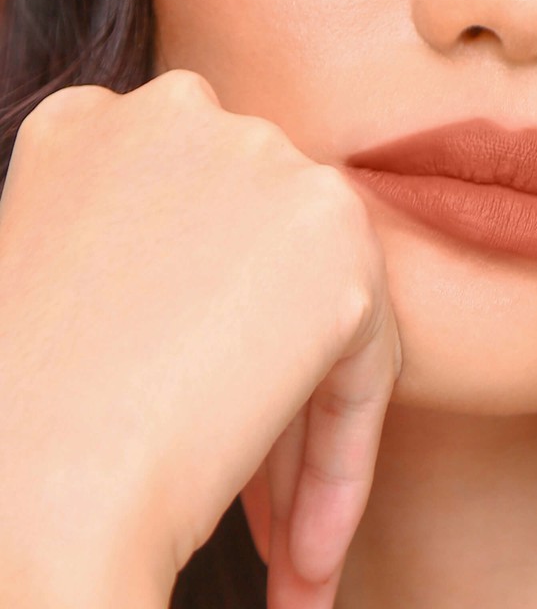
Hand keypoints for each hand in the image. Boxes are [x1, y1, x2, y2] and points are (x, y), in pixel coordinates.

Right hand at [0, 69, 399, 608]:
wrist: (24, 494)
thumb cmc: (20, 421)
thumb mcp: (67, 291)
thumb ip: (145, 255)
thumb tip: (223, 295)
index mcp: (92, 126)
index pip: (190, 227)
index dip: (202, 333)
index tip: (192, 422)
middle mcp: (181, 114)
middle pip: (261, 265)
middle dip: (261, 385)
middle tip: (252, 510)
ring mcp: (263, 160)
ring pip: (319, 310)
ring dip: (303, 438)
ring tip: (284, 552)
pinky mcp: (335, 233)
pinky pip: (362, 362)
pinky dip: (339, 462)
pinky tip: (306, 562)